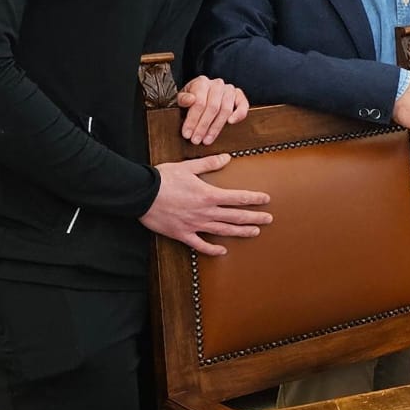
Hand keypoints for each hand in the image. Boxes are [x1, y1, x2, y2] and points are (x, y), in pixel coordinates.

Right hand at [140, 154, 270, 255]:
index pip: (238, 197)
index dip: (254, 199)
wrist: (140, 194)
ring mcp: (194, 225)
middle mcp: (205, 212)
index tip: (266, 200)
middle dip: (254, 217)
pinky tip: (222, 251)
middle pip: (235, 216)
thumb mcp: (188, 167)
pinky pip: (200, 244)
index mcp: (208, 194)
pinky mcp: (182, 234)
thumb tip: (226, 158)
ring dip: (241, 232)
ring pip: (223, 230)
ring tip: (255, 232)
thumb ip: (209, 164)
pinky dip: (212, 249)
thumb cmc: (163, 178)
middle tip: (269, 219)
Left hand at [177, 76, 248, 144]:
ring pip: (225, 110)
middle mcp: (217, 84)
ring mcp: (229, 89)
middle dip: (203, 126)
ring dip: (216, 127)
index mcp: (202, 82)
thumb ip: (183, 99)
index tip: (187, 134)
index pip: (199, 103)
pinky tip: (231, 123)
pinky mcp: (239, 95)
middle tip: (196, 140)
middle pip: (212, 108)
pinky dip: (239, 114)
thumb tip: (190, 100)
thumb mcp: (181, 98)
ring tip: (207, 139)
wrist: (201, 94)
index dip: (193, 120)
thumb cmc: (191, 98)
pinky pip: (243, 105)